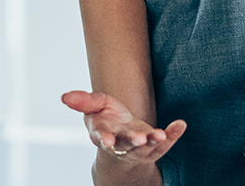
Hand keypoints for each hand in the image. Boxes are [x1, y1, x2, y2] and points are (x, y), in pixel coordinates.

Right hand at [61, 90, 186, 164]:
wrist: (121, 135)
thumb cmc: (106, 118)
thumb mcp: (94, 107)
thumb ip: (83, 102)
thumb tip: (64, 97)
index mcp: (103, 134)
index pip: (102, 137)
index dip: (104, 139)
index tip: (106, 140)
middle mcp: (120, 144)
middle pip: (126, 145)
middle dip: (132, 143)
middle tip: (139, 139)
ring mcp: (138, 148)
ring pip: (146, 148)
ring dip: (153, 141)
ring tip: (161, 134)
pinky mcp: (153, 147)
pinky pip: (164, 144)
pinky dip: (173, 135)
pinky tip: (180, 124)